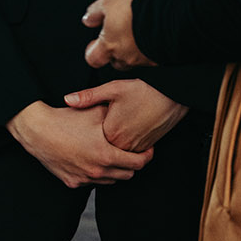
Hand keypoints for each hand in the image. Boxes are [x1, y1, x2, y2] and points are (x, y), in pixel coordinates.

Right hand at [5, 100, 152, 187]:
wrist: (38, 130)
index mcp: (106, 155)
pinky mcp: (72, 182)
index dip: (147, 156)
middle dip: (132, 164)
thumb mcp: (95, 111)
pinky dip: (97, 174)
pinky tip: (93, 159)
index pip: (138, 163)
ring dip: (115, 170)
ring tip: (112, 155)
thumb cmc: (66, 119)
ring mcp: (84, 179)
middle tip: (131, 152)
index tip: (148, 150)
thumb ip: (115, 115)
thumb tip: (130, 114)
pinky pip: (92, 182)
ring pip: (110, 181)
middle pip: (127, 175)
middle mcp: (97, 172)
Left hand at [64, 79, 187, 152]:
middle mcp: (123, 145)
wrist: (172, 95)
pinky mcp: (147, 147)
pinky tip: (126, 127)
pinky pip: (131, 151)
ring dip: (114, 144)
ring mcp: (136, 149)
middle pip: (104, 150)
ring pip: (118, 152)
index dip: (87, 132)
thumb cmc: (143, 90)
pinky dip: (126, 143)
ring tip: (113, 126)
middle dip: (98, 142)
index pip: (91, 141)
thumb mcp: (112, 89)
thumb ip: (88, 97)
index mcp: (111, 133)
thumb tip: (67, 100)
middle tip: (98, 127)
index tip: (84, 125)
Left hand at [83, 0, 154, 68]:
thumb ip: (95, 12)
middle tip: (118, 34)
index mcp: (109, 45)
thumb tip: (88, 19)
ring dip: (132, 49)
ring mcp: (143, 59)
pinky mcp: (159, 58)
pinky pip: (149, 56)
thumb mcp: (109, 1)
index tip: (94, 43)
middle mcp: (125, 57)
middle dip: (114, 50)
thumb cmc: (139, 8)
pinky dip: (148, 48)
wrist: (170, 14)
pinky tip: (150, 33)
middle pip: (114, 61)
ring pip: (133, 59)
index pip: (93, 59)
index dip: (92, 51)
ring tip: (136, 31)